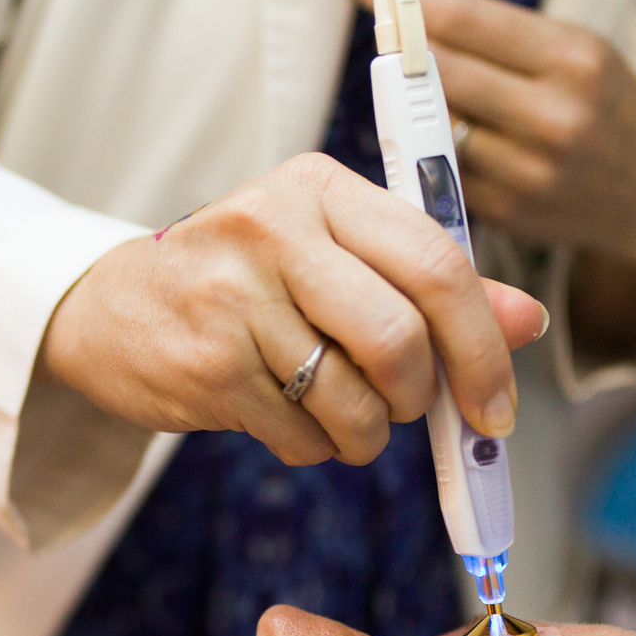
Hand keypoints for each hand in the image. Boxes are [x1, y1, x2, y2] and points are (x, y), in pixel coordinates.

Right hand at [42, 154, 547, 468]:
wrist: (109, 311)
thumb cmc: (242, 283)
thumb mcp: (333, 258)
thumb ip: (428, 284)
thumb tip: (527, 320)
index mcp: (319, 188)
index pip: (435, 262)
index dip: (483, 345)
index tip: (499, 405)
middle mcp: (272, 229)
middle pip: (398, 338)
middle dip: (422, 397)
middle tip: (413, 412)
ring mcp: (232, 298)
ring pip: (353, 399)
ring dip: (366, 434)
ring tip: (343, 419)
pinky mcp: (205, 364)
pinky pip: (302, 435)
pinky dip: (315, 448)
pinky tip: (288, 419)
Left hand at [345, 0, 635, 358]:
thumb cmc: (608, 107)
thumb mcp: (575, 49)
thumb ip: (497, 27)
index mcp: (574, 59)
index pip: (465, 21)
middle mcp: (552, 116)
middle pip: (436, 72)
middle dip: (398, 43)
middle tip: (374, 20)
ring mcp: (526, 170)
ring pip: (430, 123)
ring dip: (407, 99)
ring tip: (407, 79)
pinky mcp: (503, 211)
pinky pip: (440, 167)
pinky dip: (429, 146)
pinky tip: (434, 133)